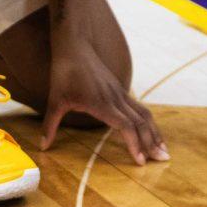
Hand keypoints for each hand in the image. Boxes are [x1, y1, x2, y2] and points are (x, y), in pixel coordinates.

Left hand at [39, 26, 168, 162]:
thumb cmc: (64, 72)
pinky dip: (147, 122)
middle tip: (163, 159)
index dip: (135, 143)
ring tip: (163, 149)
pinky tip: (151, 132)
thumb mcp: (55, 100)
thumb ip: (50, 125)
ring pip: (144, 114)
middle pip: (141, 122)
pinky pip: (139, 108)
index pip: (125, 126)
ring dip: (154, 132)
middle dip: (152, 142)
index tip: (140, 161)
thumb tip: (42, 147)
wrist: (75, 46)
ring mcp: (120, 93)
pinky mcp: (120, 90)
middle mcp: (116, 98)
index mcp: (102, 103)